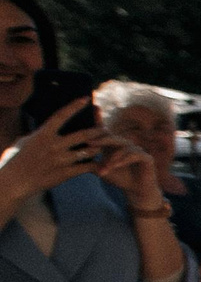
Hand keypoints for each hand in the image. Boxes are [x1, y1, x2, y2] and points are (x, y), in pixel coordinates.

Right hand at [0, 99, 120, 199]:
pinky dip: (95, 165)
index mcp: (43, 135)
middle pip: (83, 135)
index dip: (74, 106)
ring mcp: (61, 160)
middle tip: (105, 128)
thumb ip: (40, 134)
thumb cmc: (16, 159)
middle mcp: (54, 145)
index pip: (61, 115)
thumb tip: (49, 128)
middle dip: (97, 130)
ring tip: (102, 146)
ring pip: (89, 151)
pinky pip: (86, 167)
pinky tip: (100, 164)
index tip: (86, 99)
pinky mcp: (65, 173)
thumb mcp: (25, 141)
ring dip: (98, 148)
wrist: (14, 182)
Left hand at [90, 139, 164, 212]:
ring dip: (113, 157)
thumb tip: (74, 159)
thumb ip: (91, 164)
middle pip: (114, 137)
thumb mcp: (102, 171)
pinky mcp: (147, 158)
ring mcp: (138, 150)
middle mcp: (128, 146)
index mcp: (116, 146)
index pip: (106, 135)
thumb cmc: (119, 179)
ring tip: (106, 167)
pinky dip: (124, 159)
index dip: (97, 133)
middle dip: (102, 140)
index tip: (86, 140)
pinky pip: (135, 154)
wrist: (137, 192)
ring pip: (123, 147)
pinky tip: (116, 165)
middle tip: (90, 143)